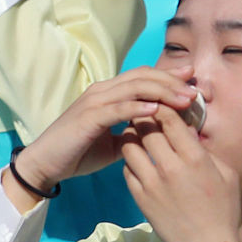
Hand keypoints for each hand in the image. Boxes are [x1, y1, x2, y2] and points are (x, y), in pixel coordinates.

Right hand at [14, 68, 199, 192]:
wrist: (46, 165)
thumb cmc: (79, 153)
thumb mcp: (115, 143)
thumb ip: (135, 133)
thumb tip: (160, 134)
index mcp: (109, 93)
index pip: (144, 76)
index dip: (170, 77)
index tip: (194, 82)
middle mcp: (102, 91)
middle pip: (143, 76)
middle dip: (172, 81)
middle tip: (195, 91)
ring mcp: (94, 102)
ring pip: (134, 87)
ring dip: (162, 92)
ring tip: (184, 100)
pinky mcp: (88, 117)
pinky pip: (117, 108)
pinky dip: (137, 108)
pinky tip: (156, 111)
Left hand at [119, 106, 241, 241]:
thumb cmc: (224, 209)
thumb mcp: (227, 174)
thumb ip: (206, 151)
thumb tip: (190, 132)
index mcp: (195, 159)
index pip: (170, 120)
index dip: (164, 105)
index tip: (163, 102)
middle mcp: (171, 167)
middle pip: (146, 128)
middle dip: (144, 115)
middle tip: (145, 111)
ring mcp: (152, 183)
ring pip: (130, 146)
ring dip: (132, 135)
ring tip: (136, 131)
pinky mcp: (140, 197)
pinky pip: (127, 169)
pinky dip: (130, 158)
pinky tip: (138, 157)